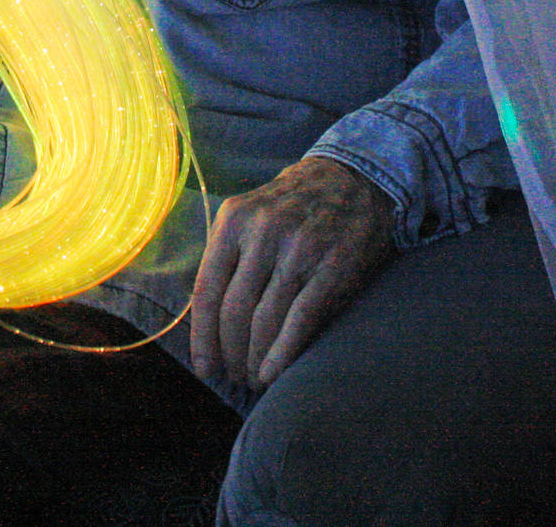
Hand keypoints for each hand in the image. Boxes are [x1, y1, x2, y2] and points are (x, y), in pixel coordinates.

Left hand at [189, 156, 395, 389]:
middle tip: (232, 376)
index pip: (207, 289)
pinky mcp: (332, 265)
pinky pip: (300, 318)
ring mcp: (299, 248)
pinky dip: (282, 352)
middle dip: (229, 352)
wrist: (353, 178)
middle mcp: (263, 231)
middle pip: (234, 309)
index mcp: (234, 220)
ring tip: (253, 378)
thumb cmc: (293, 208)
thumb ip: (229, 258)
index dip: (203, 336)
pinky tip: (272, 373)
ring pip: (264, 319)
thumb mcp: (251, 216)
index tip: (204, 366)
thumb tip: (207, 324)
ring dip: (254, 358)